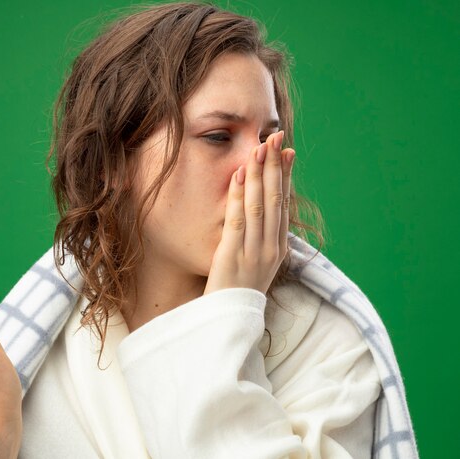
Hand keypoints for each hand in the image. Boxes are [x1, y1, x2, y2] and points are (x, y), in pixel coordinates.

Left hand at [204, 130, 294, 295]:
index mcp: (278, 247)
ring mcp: (253, 251)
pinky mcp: (232, 256)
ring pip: (258, 205)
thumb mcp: (258, 262)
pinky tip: (237, 175)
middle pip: (274, 198)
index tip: (287, 151)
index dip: (285, 176)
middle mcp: (270, 247)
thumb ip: (261, 236)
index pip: (283, 204)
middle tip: (275, 137)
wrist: (230, 322)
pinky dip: (237, 196)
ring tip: (259, 148)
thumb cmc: (240, 289)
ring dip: (258, 174)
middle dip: (274, 166)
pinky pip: (236, 220)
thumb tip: (263, 208)